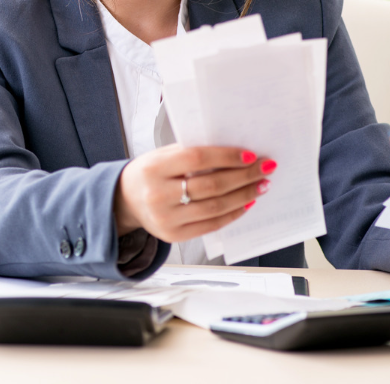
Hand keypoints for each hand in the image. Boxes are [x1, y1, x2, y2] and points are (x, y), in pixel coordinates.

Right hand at [113, 144, 273, 241]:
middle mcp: (158, 195)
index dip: (226, 157)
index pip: (197, 159)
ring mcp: (165, 219)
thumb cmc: (149, 173)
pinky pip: (211, 225)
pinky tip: (246, 203)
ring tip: (261, 186)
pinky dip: (232, 214)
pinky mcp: (173, 235)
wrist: (124, 200)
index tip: (250, 155)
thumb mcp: (161, 156)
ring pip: (215, 207)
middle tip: (265, 168)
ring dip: (244, 196)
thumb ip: (190, 154)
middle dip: (243, 176)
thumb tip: (233, 154)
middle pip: (211, 186)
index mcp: (154, 168)